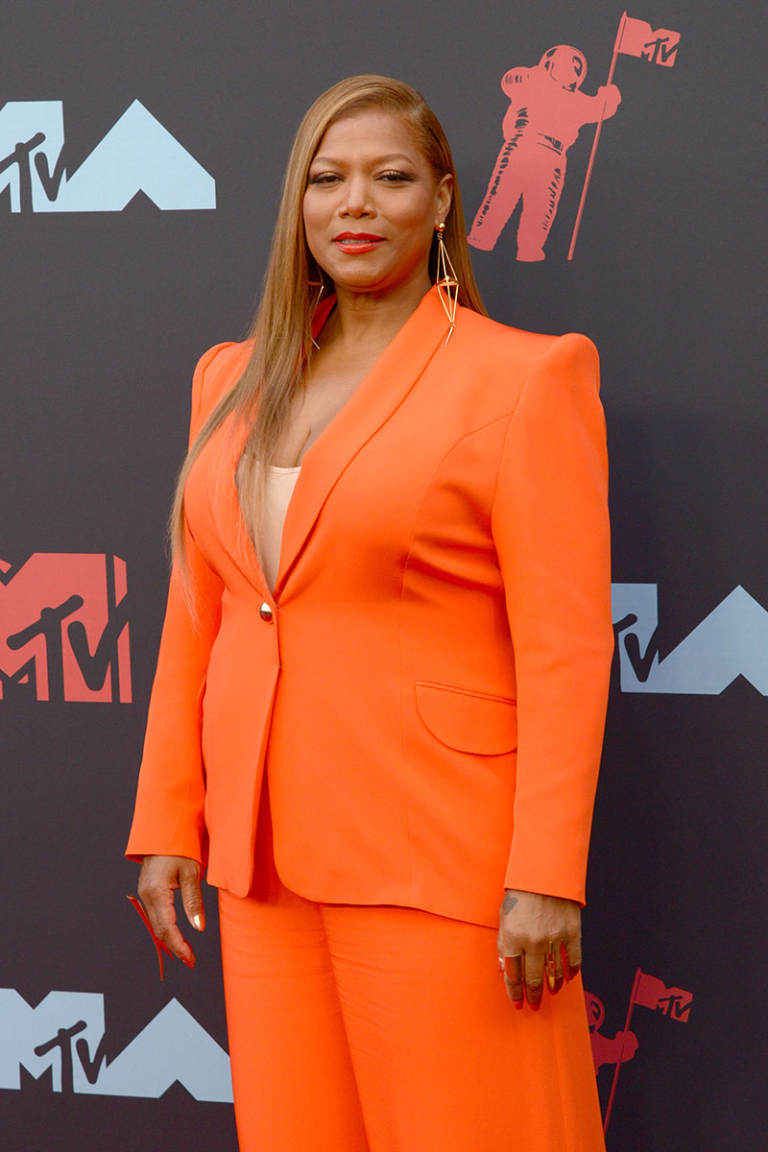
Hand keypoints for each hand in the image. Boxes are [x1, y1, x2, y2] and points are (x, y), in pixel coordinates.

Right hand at [137, 855, 204, 967]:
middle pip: (159, 930)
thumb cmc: (180, 847)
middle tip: (190, 960)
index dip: (179, 945)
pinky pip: (155, 914)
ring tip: (186, 951)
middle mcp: (146, 895)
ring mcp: (145, 893)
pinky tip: (176, 933)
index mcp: (156, 892)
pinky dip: (165, 927)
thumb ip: (194, 902)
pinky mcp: (147, 890)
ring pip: (156, 924)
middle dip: (174, 946)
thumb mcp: (192, 873)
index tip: (190, 958)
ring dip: (170, 939)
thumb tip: (198, 927)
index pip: (167, 928)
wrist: (165, 830)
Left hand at [497, 889, 580, 1008]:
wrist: (545, 873)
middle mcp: (533, 941)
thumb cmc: (520, 894)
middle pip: (533, 979)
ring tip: (550, 994)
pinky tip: (567, 979)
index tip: (518, 1003)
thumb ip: (502, 944)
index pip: (513, 975)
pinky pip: (573, 961)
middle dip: (533, 996)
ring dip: (552, 987)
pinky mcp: (572, 933)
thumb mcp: (503, 916)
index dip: (514, 992)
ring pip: (554, 974)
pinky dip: (571, 973)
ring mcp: (554, 938)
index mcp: (513, 937)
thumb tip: (503, 969)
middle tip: (534, 1006)